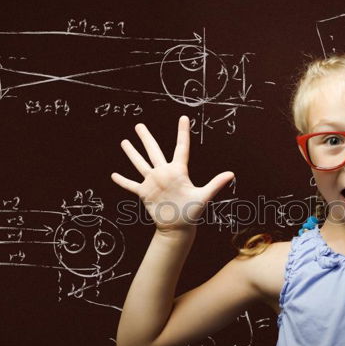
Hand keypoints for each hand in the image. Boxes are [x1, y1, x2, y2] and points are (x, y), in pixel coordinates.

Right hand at [111, 116, 234, 233]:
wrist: (178, 227)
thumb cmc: (192, 212)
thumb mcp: (203, 196)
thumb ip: (215, 184)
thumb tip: (231, 174)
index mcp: (179, 171)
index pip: (181, 148)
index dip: (183, 133)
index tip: (183, 118)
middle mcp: (164, 173)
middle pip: (153, 151)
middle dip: (146, 138)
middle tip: (139, 125)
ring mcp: (153, 182)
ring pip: (140, 164)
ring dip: (132, 153)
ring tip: (124, 142)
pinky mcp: (144, 193)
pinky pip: (131, 185)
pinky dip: (122, 181)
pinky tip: (114, 175)